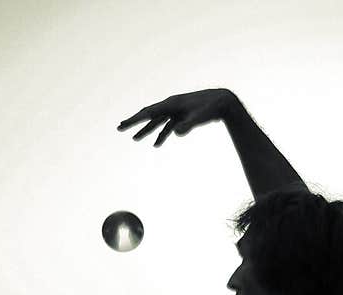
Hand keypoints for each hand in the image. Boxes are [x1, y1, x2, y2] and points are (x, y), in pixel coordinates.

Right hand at [118, 88, 235, 146]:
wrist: (223, 102)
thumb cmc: (212, 108)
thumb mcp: (200, 117)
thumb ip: (188, 125)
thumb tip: (176, 133)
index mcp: (171, 103)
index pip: (148, 112)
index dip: (134, 120)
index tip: (122, 126)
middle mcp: (171, 106)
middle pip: (148, 115)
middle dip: (134, 122)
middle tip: (119, 128)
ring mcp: (176, 111)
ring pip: (157, 122)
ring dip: (146, 130)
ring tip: (135, 139)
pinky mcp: (182, 117)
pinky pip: (168, 127)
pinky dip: (161, 135)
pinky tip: (157, 145)